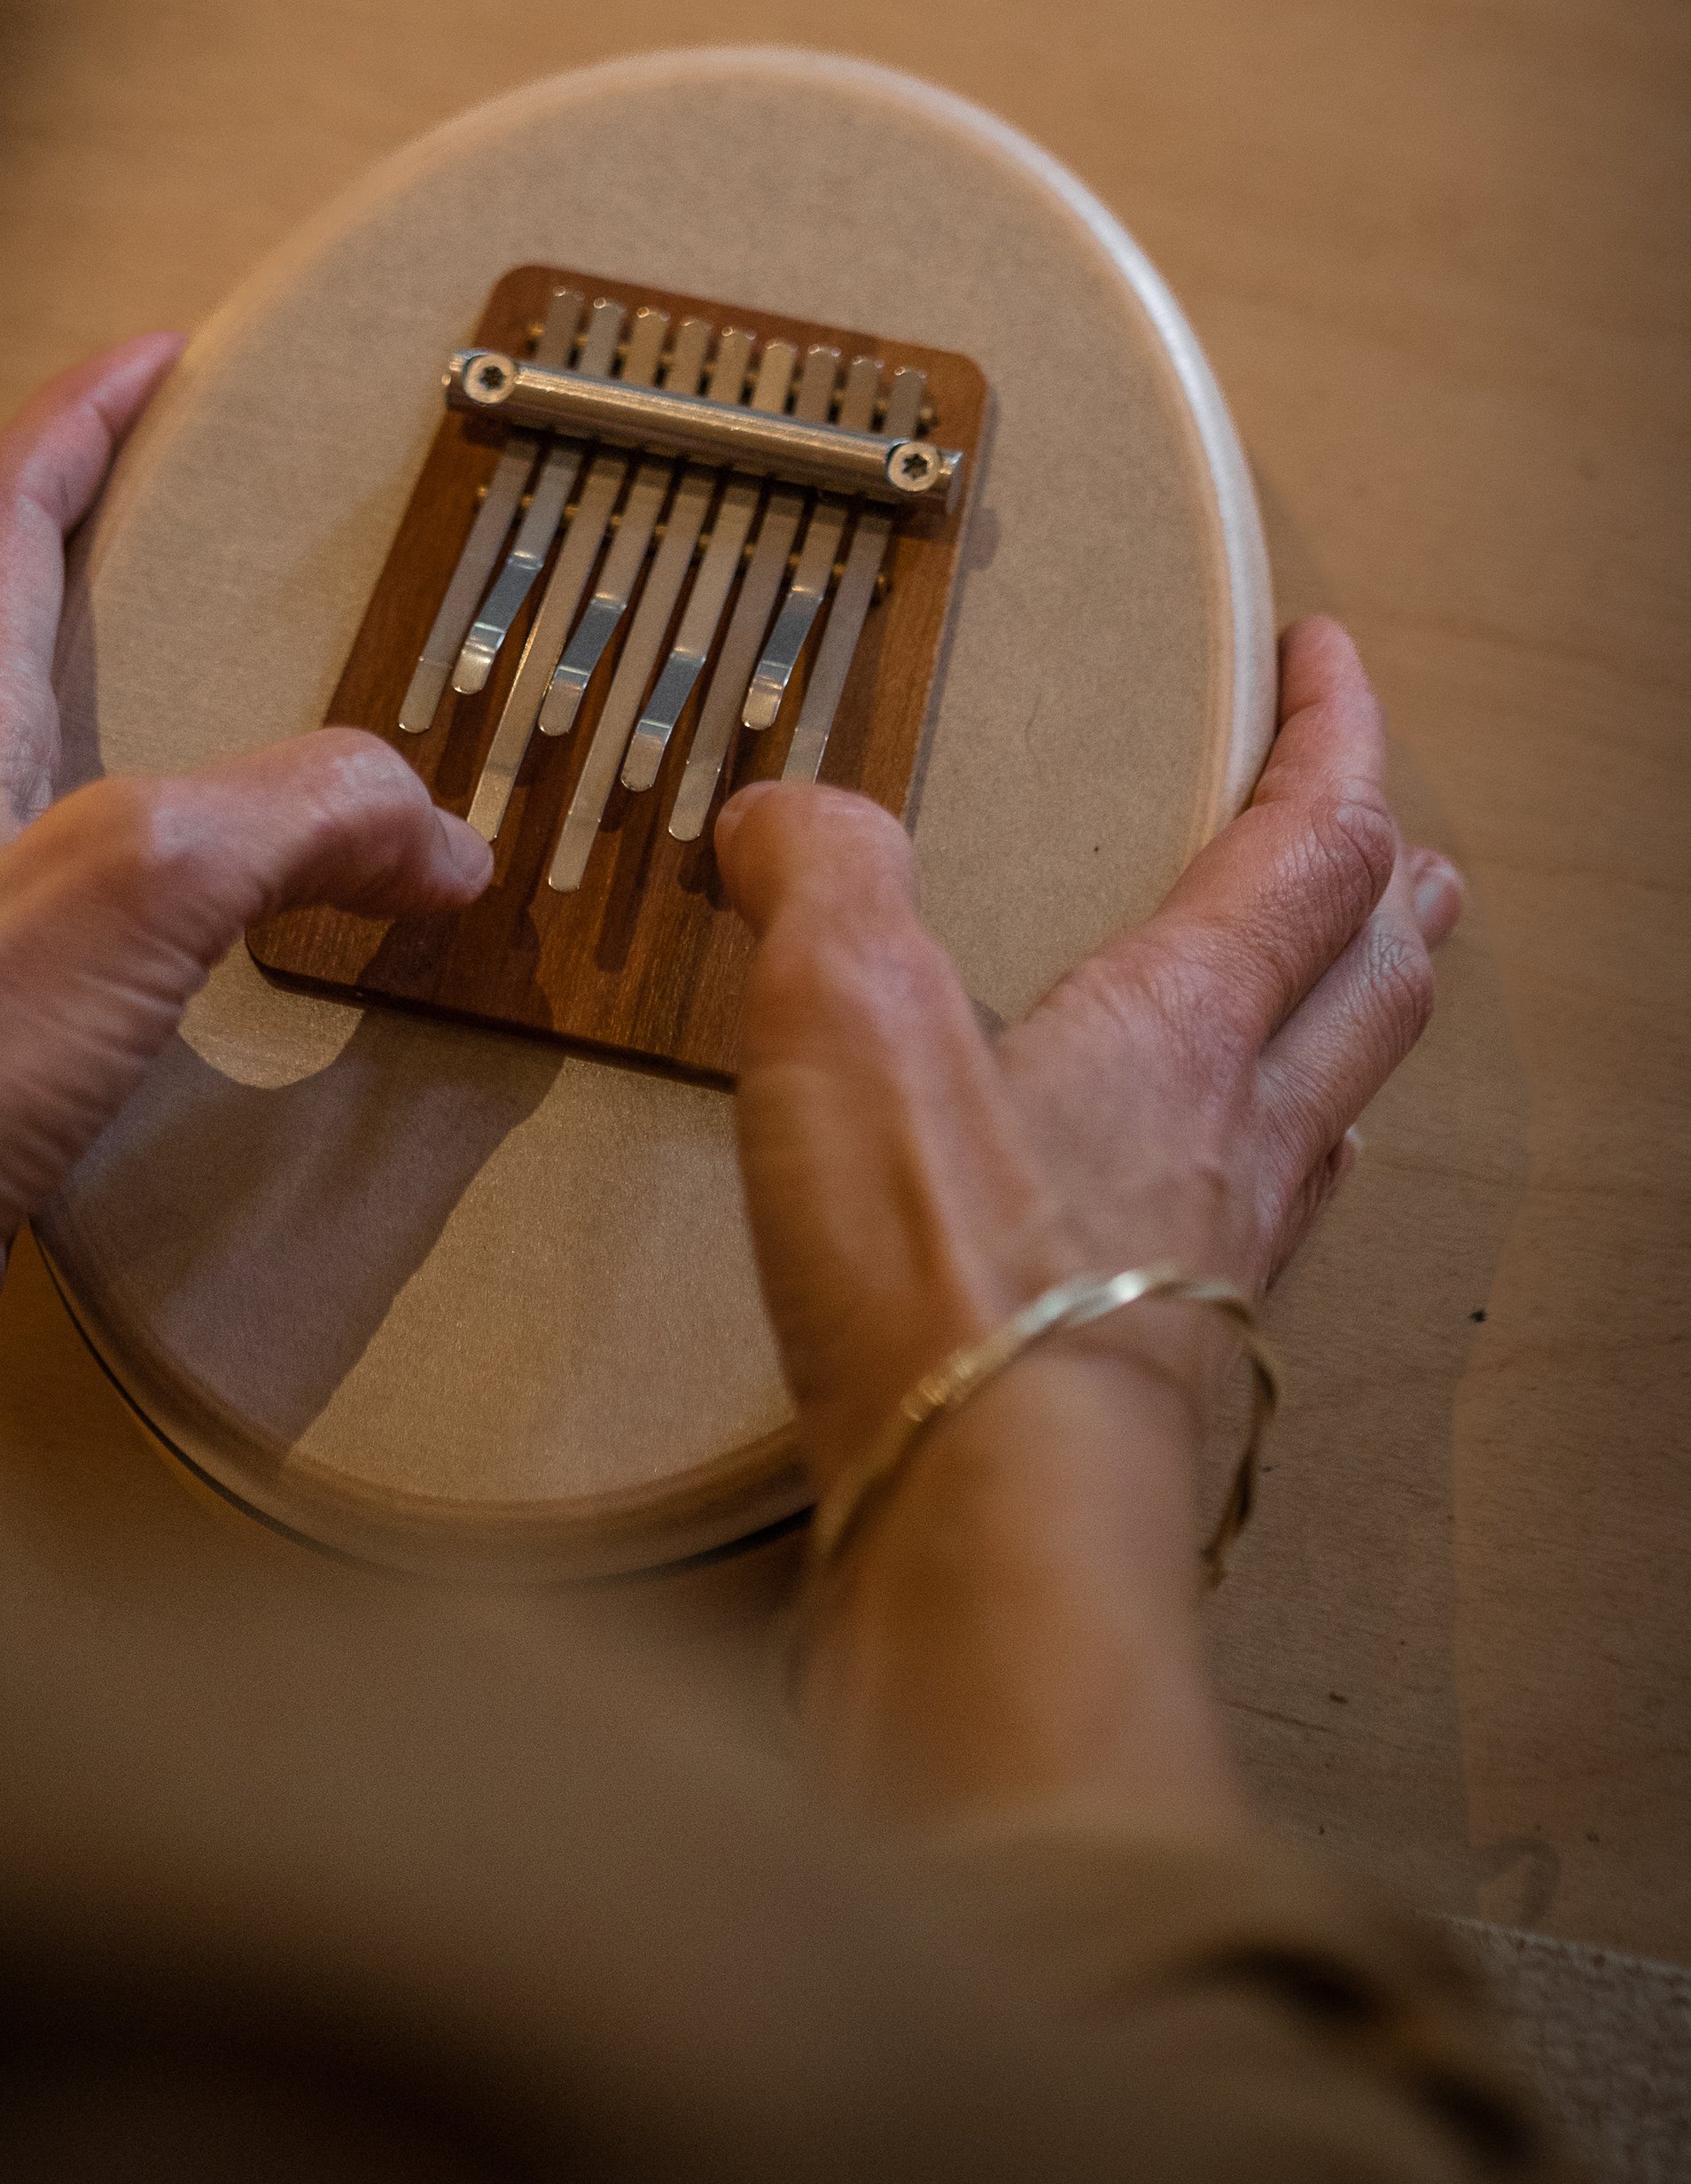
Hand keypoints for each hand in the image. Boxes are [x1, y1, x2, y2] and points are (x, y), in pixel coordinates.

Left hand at [0, 337, 491, 1428]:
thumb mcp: (135, 879)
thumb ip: (299, 818)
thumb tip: (432, 831)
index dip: (82, 412)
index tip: (161, 357)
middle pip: (10, 638)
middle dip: (118, 571)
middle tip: (224, 548)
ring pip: (50, 797)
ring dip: (154, 757)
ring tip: (269, 763)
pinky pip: (79, 948)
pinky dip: (167, 927)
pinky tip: (224, 979)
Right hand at [715, 616, 1461, 1494]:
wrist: (986, 1527)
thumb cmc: (946, 1279)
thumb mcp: (846, 1013)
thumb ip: (822, 880)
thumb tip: (787, 812)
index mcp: (1188, 1018)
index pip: (1316, 839)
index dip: (1338, 730)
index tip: (1333, 655)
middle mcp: (1240, 1130)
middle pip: (1374, 974)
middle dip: (1392, 880)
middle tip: (1396, 832)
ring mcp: (1223, 1255)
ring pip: (1340, 1104)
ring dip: (1360, 1022)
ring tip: (1348, 993)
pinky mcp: (1173, 1363)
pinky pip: (1266, 1226)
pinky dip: (1276, 1170)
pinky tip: (1233, 1195)